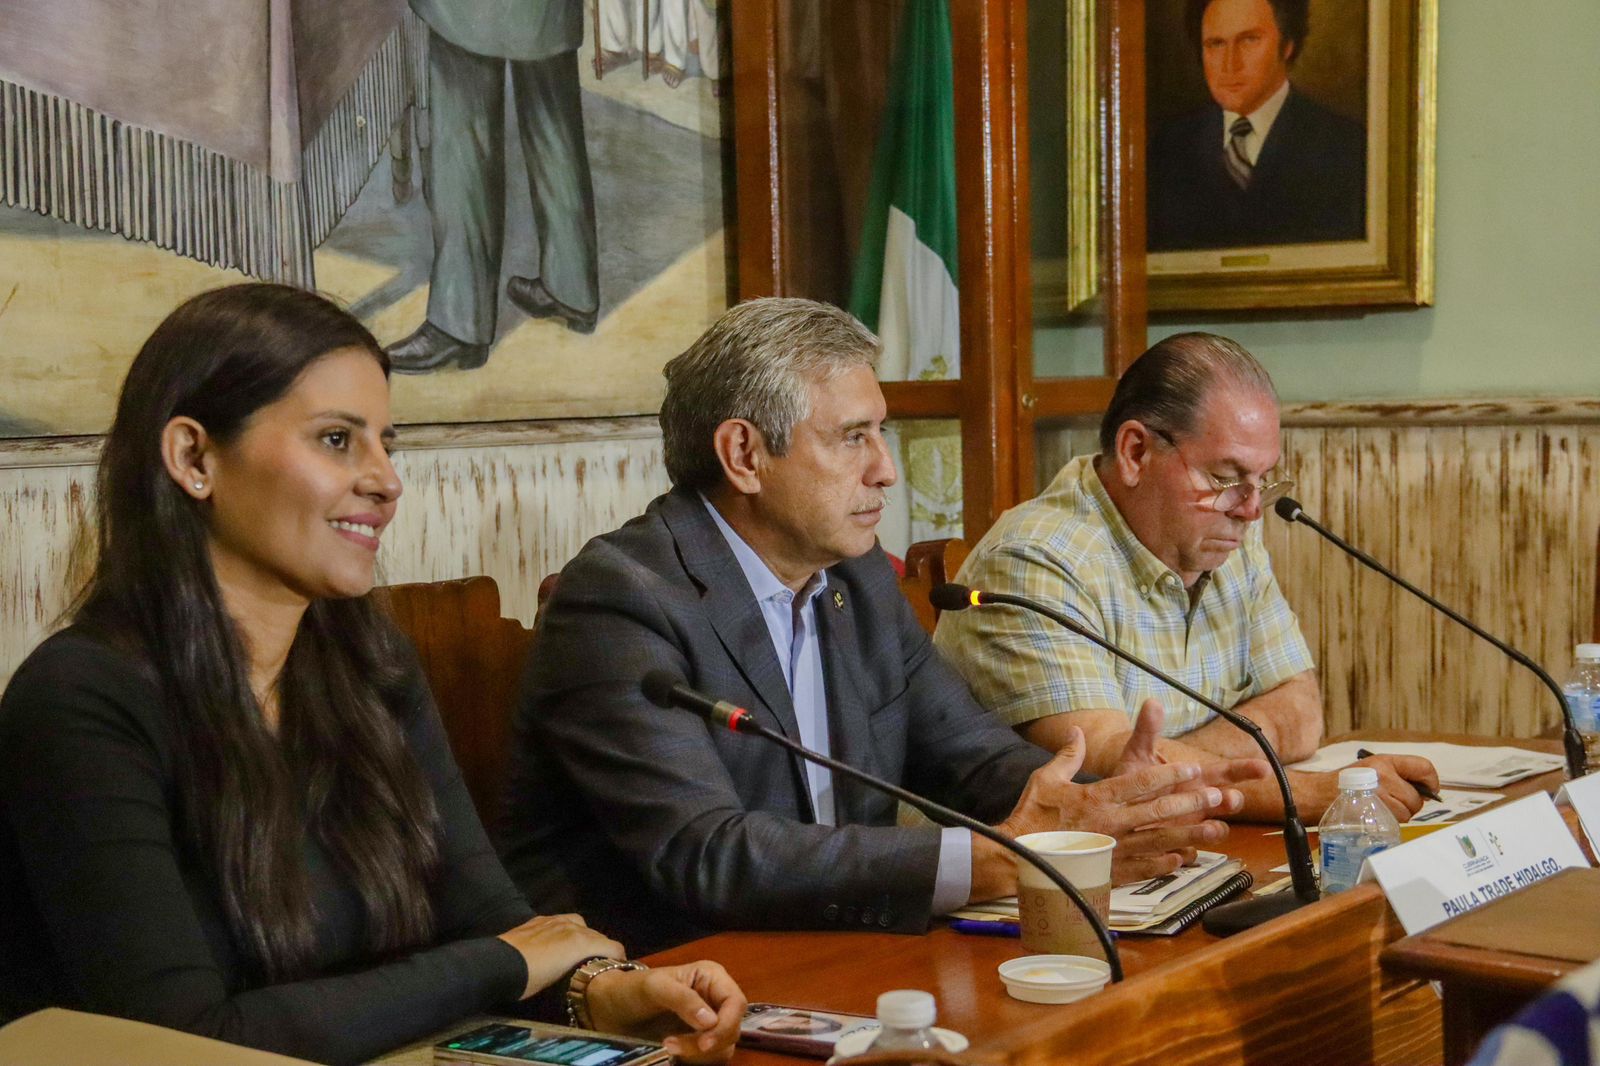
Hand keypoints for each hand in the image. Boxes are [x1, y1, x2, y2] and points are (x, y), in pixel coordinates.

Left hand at [496, 914, 622, 1000]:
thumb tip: (590, 973)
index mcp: (581, 940)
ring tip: (579, 951)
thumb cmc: (532, 978)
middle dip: (602, 948)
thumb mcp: (562, 979)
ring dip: (584, 936)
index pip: (612, 945)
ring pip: (580, 924)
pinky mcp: (538, 920)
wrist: (498, 965)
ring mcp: (554, 920)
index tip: (617, 970)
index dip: (618, 958)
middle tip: (598, 965)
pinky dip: (566, 930)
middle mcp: (572, 925)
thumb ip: (582, 970)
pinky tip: (558, 941)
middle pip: (597, 934)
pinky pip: (561, 921)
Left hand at [585, 961, 746, 1062]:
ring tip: (666, 1047)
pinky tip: (671, 1054)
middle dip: (707, 1043)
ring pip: (723, 1048)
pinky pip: (709, 1059)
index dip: (726, 1025)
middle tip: (672, 1045)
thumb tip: (711, 1021)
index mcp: (712, 978)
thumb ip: (683, 999)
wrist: (610, 1008)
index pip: (736, 1003)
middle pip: (732, 1029)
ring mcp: (709, 1024)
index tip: (704, 1043)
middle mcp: (716, 1001)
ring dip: (698, 1055)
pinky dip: (694, 1061)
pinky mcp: (698, 1044)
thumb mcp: (655, 987)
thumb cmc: (633, 989)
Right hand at [994, 722, 1239, 883]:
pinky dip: (1167, 863)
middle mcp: (1111, 823)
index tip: (1191, 769)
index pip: (1141, 783)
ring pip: (1161, 840)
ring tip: (1215, 828)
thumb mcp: (1045, 779)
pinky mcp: (1111, 871)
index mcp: (1097, 798)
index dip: (1170, 775)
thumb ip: (1067, 755)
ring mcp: (1114, 849)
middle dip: (1190, 802)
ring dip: (1190, 833)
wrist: (1018, 858)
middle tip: (1217, 796)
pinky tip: (1184, 859)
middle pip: (1159, 810)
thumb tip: (1076, 731)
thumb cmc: (1031, 818)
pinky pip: (1146, 868)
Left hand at [1104, 699, 1267, 879]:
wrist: (1113, 807)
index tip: (1263, 768)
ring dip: (1215, 829)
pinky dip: (1188, 851)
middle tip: (1230, 798)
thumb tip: (1152, 703)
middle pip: (1226, 802)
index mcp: (1194, 778)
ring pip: (1213, 829)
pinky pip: (1188, 853)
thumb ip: (1147, 731)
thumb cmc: (1132, 780)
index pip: (1225, 772)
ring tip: (1213, 827)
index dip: (1245, 770)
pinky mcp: (1174, 846)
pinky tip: (1183, 851)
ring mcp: (1189, 825)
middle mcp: (1196, 802)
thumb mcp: (1137, 753)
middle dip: (1231, 800)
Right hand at [1352, 754, 1439, 821]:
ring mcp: (1379, 796)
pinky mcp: (1374, 813)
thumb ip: (1399, 775)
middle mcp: (1384, 776)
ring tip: (1379, 808)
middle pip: (1416, 797)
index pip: (1424, 767)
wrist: (1319, 794)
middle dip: (1410, 804)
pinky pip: (1396, 821)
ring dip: (1399, 814)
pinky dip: (1390, 821)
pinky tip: (1375, 815)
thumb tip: (1427, 794)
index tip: (1428, 790)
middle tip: (1392, 802)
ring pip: (1408, 812)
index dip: (1431, 782)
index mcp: (1385, 761)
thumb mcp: (1372, 767)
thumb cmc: (1347, 783)